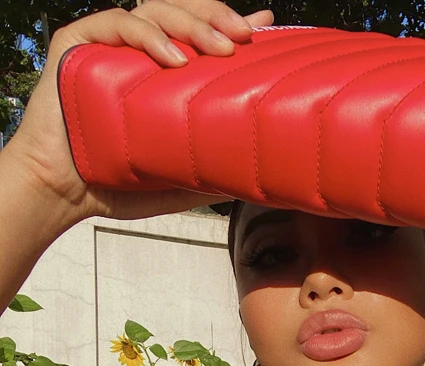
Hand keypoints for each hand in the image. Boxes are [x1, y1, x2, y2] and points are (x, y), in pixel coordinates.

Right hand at [7, 0, 273, 224]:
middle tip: (245, 36)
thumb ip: (214, 167)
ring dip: (192, 24)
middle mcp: (136, 49)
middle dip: (217, 18)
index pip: (200, 34)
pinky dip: (149, 36)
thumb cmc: (119, 182)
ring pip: (155, 10)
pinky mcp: (77, 42)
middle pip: (182, 12)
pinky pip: (117, 22)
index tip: (264, 26)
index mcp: (160, 71)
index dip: (230, 23)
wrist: (65, 192)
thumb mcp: (181, 177)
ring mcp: (107, 43)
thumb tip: (260, 175)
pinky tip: (174, 58)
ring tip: (219, 48)